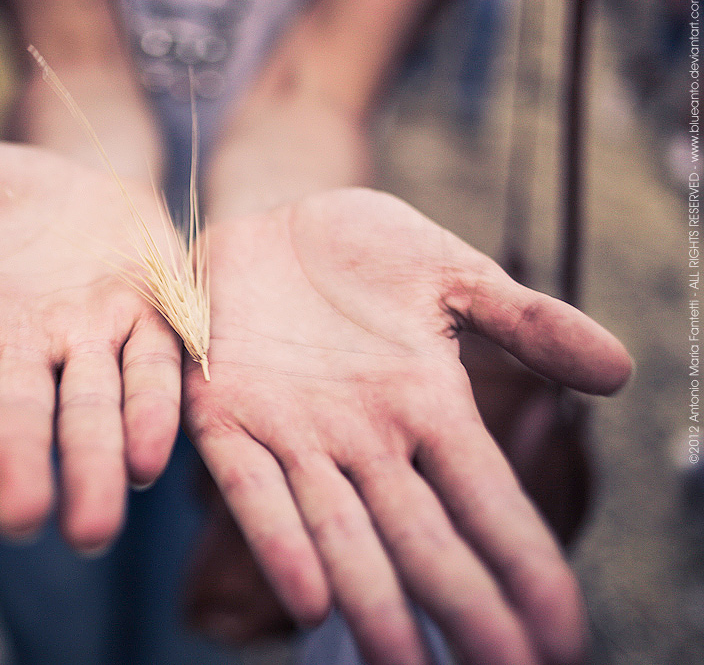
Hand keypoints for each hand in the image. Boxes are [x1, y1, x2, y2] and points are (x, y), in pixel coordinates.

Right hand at [0, 143, 181, 550]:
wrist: (79, 178)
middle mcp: (25, 348)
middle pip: (19, 416)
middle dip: (20, 465)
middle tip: (24, 521)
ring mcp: (91, 339)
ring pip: (91, 410)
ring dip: (95, 465)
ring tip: (94, 527)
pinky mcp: (152, 321)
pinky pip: (153, 371)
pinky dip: (153, 412)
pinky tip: (153, 459)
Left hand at [182, 189, 630, 664]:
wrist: (273, 220)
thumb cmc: (364, 253)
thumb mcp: (450, 275)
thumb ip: (524, 321)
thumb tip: (620, 372)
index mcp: (427, 410)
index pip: (487, 503)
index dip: (522, 565)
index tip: (563, 636)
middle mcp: (366, 443)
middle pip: (420, 538)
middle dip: (461, 608)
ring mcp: (295, 436)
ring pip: (340, 533)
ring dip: (371, 601)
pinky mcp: (224, 417)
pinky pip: (254, 489)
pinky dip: (279, 540)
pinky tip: (308, 597)